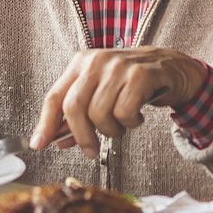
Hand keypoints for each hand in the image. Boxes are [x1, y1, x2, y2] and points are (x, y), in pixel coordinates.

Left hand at [32, 46, 205, 153]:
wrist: (173, 68)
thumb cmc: (133, 84)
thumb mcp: (102, 94)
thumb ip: (80, 116)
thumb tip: (58, 140)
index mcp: (81, 63)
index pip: (55, 96)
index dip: (45, 124)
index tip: (39, 144)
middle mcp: (97, 61)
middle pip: (74, 107)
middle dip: (81, 136)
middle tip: (91, 151)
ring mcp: (119, 66)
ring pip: (100, 114)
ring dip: (112, 130)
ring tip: (122, 123)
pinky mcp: (141, 75)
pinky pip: (125, 113)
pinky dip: (131, 123)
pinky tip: (137, 116)